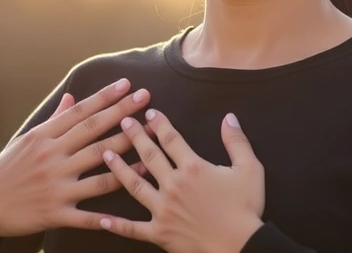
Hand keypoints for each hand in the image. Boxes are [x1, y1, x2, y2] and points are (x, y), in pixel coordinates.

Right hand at [0, 78, 152, 244]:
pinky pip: (88, 214)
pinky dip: (110, 214)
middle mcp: (51, 157)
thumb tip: (71, 96)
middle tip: (147, 100)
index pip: (81, 112)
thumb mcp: (26, 140)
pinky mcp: (55, 213)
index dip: (106, 97)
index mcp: (44, 137)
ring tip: (152, 147)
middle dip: (124, 115)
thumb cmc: (7, 169)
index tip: (128, 85)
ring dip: (128, 158)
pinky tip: (131, 207)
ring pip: (99, 169)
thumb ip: (53, 120)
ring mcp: (55, 186)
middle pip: (94, 133)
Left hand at [99, 110, 264, 252]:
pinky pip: (133, 228)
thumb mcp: (250, 170)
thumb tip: (229, 117)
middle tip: (123, 122)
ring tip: (106, 154)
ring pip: (135, 185)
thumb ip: (237, 141)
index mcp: (193, 167)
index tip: (149, 113)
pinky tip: (100, 219)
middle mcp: (173, 185)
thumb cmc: (247, 209)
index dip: (159, 123)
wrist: (241, 247)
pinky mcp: (159, 232)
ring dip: (119, 168)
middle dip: (135, 137)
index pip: (171, 139)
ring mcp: (163, 209)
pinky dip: (116, 224)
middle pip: (149, 156)